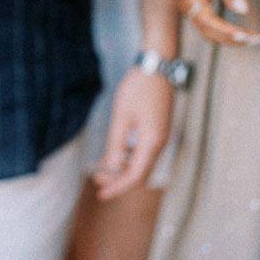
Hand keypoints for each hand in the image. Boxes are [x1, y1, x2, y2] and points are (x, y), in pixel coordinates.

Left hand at [93, 68, 172, 199]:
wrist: (157, 66)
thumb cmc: (138, 88)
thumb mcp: (122, 117)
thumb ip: (116, 145)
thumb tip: (110, 168)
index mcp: (152, 142)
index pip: (135, 176)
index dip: (117, 187)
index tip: (101, 194)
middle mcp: (160, 143)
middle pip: (140, 173)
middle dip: (119, 181)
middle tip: (97, 182)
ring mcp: (161, 136)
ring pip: (143, 164)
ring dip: (124, 169)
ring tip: (103, 170)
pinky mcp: (158, 129)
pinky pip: (144, 152)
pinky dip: (129, 158)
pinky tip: (115, 154)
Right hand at [178, 0, 259, 46]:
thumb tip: (244, 11)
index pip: (207, 21)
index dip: (225, 31)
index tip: (244, 36)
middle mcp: (187, 7)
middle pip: (208, 32)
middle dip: (232, 39)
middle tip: (256, 39)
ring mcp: (191, 11)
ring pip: (210, 34)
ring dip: (231, 39)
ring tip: (254, 38)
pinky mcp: (198, 12)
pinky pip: (212, 28)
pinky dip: (227, 33)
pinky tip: (244, 33)